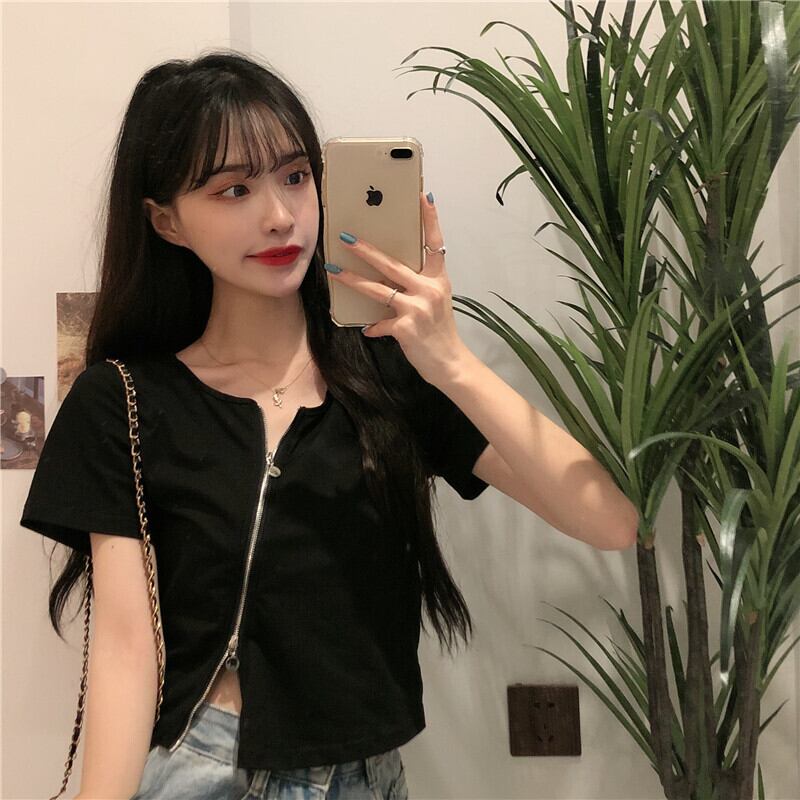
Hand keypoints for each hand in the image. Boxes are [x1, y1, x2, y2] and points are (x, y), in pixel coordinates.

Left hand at [326, 192, 469, 386]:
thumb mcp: (436, 303)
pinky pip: (380, 323)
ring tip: (334, 270)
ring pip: (378, 290)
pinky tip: (367, 328)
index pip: (435, 244)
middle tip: (346, 238)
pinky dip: (373, 327)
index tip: (423, 196)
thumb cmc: (440, 332)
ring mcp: (417, 308)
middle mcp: (429, 290)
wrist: (451, 363)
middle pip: (392, 264)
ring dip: (353, 280)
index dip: (430, 220)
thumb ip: (417, 288)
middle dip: (366, 250)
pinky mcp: (406, 328)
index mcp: (439, 280)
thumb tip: (389, 282)